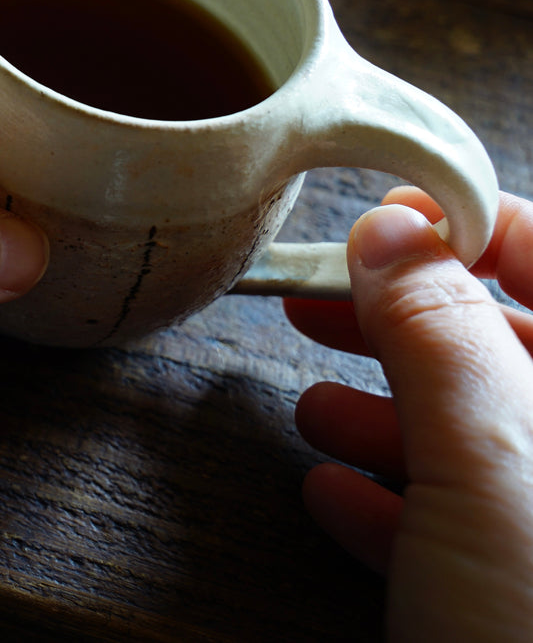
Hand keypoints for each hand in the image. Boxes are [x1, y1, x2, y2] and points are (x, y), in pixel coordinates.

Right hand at [284, 188, 532, 639]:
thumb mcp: (491, 457)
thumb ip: (439, 324)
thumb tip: (393, 225)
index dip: (467, 226)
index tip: (376, 220)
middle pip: (516, 352)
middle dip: (411, 326)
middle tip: (321, 302)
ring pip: (491, 444)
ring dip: (394, 418)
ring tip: (312, 406)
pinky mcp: (527, 604)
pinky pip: (476, 533)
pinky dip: (403, 507)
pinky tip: (336, 499)